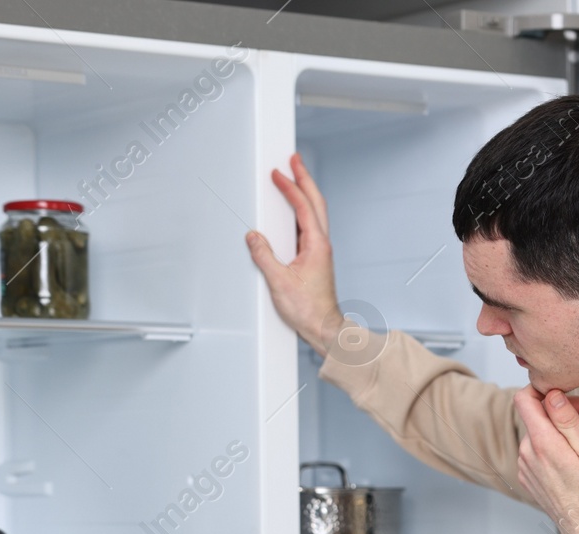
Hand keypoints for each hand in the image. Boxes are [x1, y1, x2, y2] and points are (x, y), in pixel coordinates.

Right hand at [246, 153, 340, 355]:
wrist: (324, 328)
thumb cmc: (308, 310)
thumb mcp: (278, 282)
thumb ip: (264, 256)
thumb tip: (254, 237)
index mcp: (316, 245)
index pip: (303, 207)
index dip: (291, 187)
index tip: (279, 172)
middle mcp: (321, 245)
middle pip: (315, 203)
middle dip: (304, 179)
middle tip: (295, 160)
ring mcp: (320, 251)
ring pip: (315, 213)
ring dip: (305, 193)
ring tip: (295, 178)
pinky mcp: (315, 259)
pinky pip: (309, 227)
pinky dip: (302, 211)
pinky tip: (294, 211)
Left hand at [513, 387, 578, 533]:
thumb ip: (567, 419)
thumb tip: (552, 394)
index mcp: (542, 443)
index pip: (524, 398)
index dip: (545, 389)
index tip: (567, 395)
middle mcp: (526, 453)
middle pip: (536, 414)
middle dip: (564, 411)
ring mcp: (525, 466)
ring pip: (538, 432)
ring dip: (561, 431)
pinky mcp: (529, 476)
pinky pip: (537, 450)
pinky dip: (554, 448)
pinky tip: (573, 460)